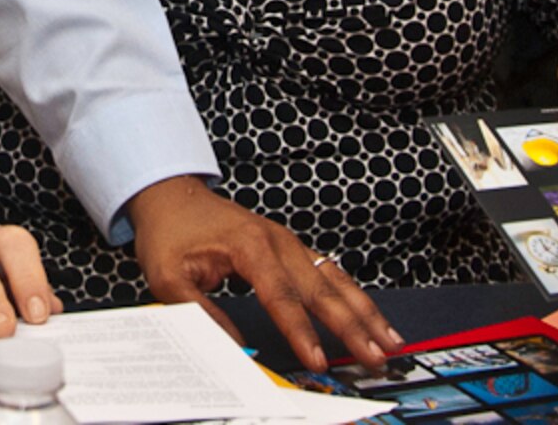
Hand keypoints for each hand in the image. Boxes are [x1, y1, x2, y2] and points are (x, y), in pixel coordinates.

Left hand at [128, 176, 398, 371]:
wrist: (173, 195)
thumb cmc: (170, 234)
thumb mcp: (167, 274)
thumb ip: (199, 311)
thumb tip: (232, 346)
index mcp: (249, 246)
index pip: (281, 296)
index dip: (301, 331)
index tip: (318, 361)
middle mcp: (277, 242)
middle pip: (321, 289)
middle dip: (352, 326)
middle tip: (376, 356)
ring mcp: (289, 242)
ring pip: (335, 279)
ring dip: (365, 312)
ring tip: (390, 341)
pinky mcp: (291, 248)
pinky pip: (330, 273)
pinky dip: (354, 297)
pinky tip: (371, 318)